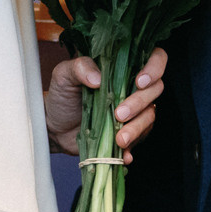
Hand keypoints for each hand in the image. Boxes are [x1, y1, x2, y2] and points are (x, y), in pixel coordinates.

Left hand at [45, 47, 168, 162]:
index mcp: (122, 66)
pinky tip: (124, 154)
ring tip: (119, 139)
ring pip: (150, 115)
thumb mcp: (64, 75)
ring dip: (137, 128)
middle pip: (155, 88)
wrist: (55, 128)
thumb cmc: (62, 96)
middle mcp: (132, 86)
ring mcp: (134, 110)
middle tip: (119, 114)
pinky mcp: (130, 130)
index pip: (154, 57)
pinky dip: (134, 146)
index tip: (140, 82)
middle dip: (139, 102)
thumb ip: (80, 67)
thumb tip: (98, 78)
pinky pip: (141, 137)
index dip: (155, 67)